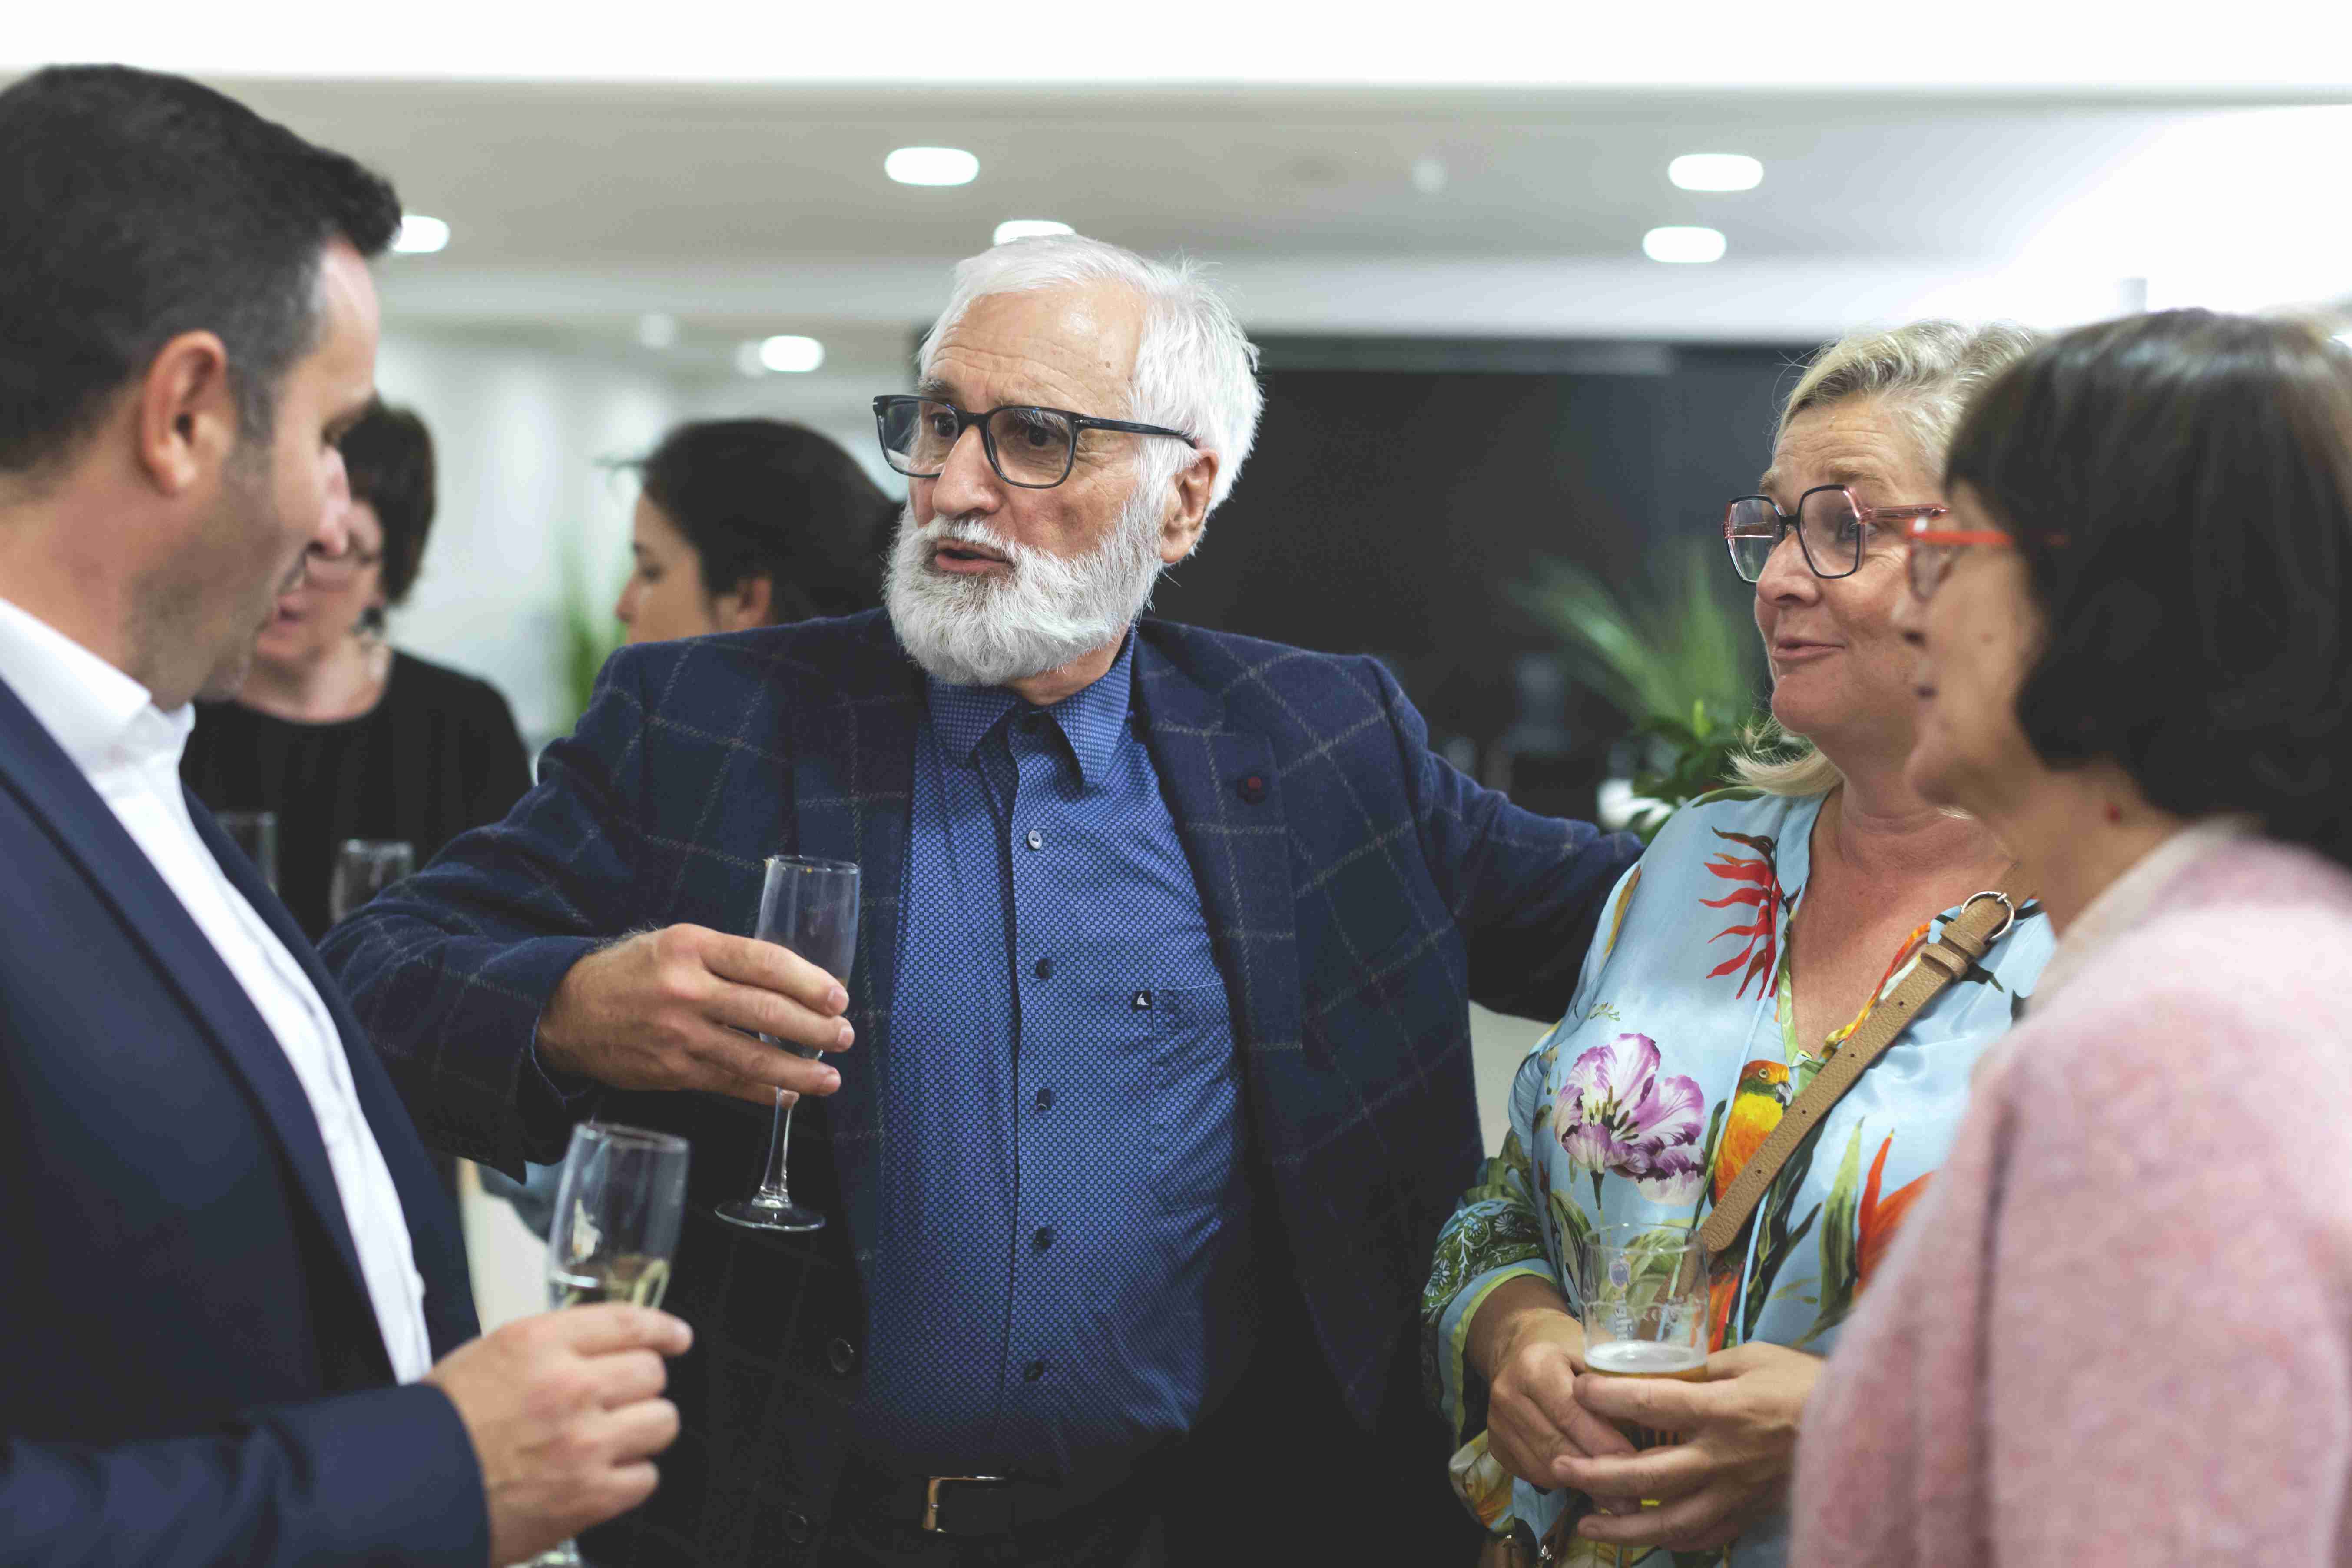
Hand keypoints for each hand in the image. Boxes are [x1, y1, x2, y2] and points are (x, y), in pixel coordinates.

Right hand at [425, 1304, 693, 1566]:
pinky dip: (630, 1478)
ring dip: (643, 1428)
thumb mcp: (488, 1357)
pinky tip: (604, 1476)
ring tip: (614, 1437)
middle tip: (621, 1400)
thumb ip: (550, 1349)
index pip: (627, 1322)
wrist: (403, 1493)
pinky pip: (646, 1478)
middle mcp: (569, 1386)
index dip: (662, 1328)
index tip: (676, 1337)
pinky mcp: (588, 1497)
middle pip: (651, 1373)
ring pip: (662, 1421)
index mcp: (539, 1343)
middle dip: (639, 1386)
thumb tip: (598, 1351)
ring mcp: (584, 1443)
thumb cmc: (437, 1428)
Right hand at [537, 924, 850, 1106]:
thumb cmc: (631, 972)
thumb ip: (726, 958)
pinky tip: (789, 1095)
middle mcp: (687, 991)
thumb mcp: (674, 943)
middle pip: (767, 1011)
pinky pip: (729, 1083)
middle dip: (816, 1027)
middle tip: (845, 1035)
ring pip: (753, 1056)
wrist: (567, 1012)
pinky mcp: (672, 1072)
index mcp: (691, 948)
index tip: (838, 996)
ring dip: (799, 1071)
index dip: (809, 981)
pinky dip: (763, 1092)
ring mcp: (679, 1035)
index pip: (765, 962)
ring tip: (831, 1078)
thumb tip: (790, 981)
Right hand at [1484, 1306, 1640, 1507]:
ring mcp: (1496, 1423)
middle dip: (1597, 1475)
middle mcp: (1507, 1395)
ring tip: (1616, 1499)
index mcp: (1534, 1365)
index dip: (1602, 1442)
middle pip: (1556, 1446)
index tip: (1635, 1465)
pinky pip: (1533, 1474)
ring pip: (1544, 1467)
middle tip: (1633, 1501)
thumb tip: (1656, 1419)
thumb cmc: (1567, 1346)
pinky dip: (1562, 1483)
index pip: (1570, 1412)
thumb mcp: (1593, 1349)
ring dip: (1581, 1484)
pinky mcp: (1495, 1445)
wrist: (1519, 1346)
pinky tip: (1587, 1483)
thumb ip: (1615, 1382)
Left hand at [1556, 1340, 1822, 1553]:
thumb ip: (1703, 1368)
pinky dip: (1673, 1540)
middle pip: (1647, 1474)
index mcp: (1723, 1409)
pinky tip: (1647, 1538)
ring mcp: (1736, 1492)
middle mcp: (1724, 1457)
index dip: (1609, 1397)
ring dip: (1624, 1525)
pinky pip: (1705, 1537)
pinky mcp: (1750, 1511)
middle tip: (1560, 1467)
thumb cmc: (1803, 1381)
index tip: (1578, 1388)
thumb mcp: (1751, 1357)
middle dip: (1597, 1472)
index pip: (1652, 1404)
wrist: (1862, 1425)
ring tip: (1588, 1523)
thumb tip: (1660, 1371)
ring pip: (1671, 1520)